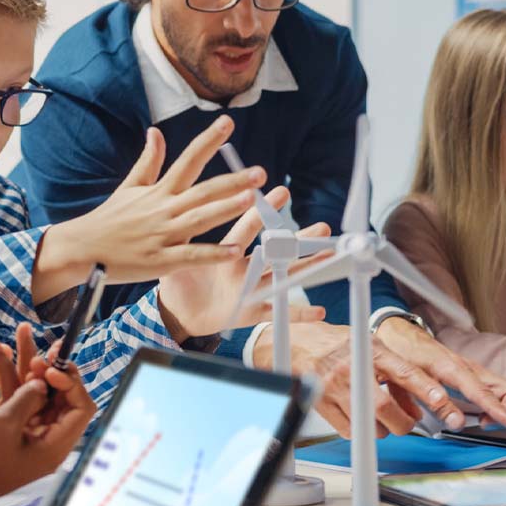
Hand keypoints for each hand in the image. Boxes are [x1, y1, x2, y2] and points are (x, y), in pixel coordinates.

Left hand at [0, 324, 39, 464]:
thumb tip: (4, 349)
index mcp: (15, 418)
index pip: (33, 385)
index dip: (37, 362)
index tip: (36, 341)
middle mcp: (14, 429)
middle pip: (29, 389)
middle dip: (28, 357)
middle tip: (25, 330)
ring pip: (9, 399)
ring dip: (3, 368)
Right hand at [0, 327, 96, 499]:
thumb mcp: (4, 423)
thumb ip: (28, 397)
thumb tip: (43, 383)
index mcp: (55, 446)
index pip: (81, 409)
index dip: (71, 384)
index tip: (51, 370)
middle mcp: (50, 442)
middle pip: (64, 400)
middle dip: (54, 374)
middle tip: (43, 354)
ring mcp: (35, 438)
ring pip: (44, 399)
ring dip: (35, 375)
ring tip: (26, 350)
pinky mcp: (19, 435)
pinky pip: (27, 406)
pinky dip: (21, 387)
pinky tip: (10, 368)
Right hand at [33, 116, 266, 302]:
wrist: (81, 249)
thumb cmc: (108, 220)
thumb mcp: (129, 187)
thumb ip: (149, 161)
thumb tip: (156, 131)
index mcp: (159, 192)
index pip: (188, 160)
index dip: (208, 141)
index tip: (228, 122)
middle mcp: (164, 210)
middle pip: (203, 191)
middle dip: (232, 181)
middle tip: (260, 172)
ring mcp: (163, 235)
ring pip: (199, 220)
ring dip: (225, 209)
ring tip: (250, 200)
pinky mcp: (160, 261)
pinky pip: (190, 256)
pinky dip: (212, 254)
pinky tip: (235, 250)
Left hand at [157, 186, 327, 339]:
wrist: (176, 312)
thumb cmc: (177, 281)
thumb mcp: (178, 258)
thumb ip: (183, 240)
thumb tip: (175, 212)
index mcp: (228, 251)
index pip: (248, 228)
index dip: (263, 211)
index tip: (280, 192)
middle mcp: (245, 268)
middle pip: (276, 251)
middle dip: (300, 239)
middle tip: (323, 228)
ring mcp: (251, 289)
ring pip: (284, 277)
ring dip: (307, 268)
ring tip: (330, 258)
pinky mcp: (250, 312)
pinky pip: (276, 312)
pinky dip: (298, 313)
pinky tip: (319, 311)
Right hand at [253, 320, 505, 438]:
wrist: (292, 342)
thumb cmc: (335, 343)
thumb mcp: (369, 345)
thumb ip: (395, 371)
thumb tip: (419, 404)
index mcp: (369, 349)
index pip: (404, 372)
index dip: (426, 389)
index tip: (443, 402)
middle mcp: (351, 368)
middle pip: (384, 409)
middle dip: (401, 423)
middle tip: (406, 424)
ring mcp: (333, 387)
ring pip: (368, 425)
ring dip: (380, 429)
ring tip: (378, 416)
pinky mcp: (319, 404)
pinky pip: (348, 431)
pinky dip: (358, 430)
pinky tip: (356, 415)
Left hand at [375, 317, 505, 429]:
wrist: (402, 337)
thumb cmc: (405, 355)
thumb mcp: (411, 381)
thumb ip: (433, 404)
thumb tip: (456, 422)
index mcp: (453, 368)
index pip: (483, 391)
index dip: (499, 409)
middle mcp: (470, 368)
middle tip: (485, 425)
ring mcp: (474, 370)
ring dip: (502, 409)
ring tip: (482, 422)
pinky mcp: (473, 374)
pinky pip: (495, 390)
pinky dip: (495, 405)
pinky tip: (479, 415)